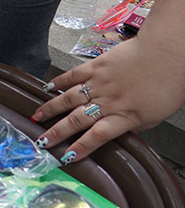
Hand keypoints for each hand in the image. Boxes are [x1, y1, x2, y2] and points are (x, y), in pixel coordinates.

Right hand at [32, 38, 184, 161]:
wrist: (168, 52)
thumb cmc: (169, 82)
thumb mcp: (159, 114)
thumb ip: (137, 125)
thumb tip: (123, 132)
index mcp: (124, 116)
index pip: (97, 136)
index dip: (81, 147)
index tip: (68, 156)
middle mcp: (108, 102)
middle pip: (76, 120)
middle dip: (56, 133)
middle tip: (42, 141)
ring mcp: (100, 83)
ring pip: (69, 99)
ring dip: (51, 109)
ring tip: (37, 117)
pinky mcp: (97, 66)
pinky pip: (73, 75)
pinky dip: (59, 82)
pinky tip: (48, 88)